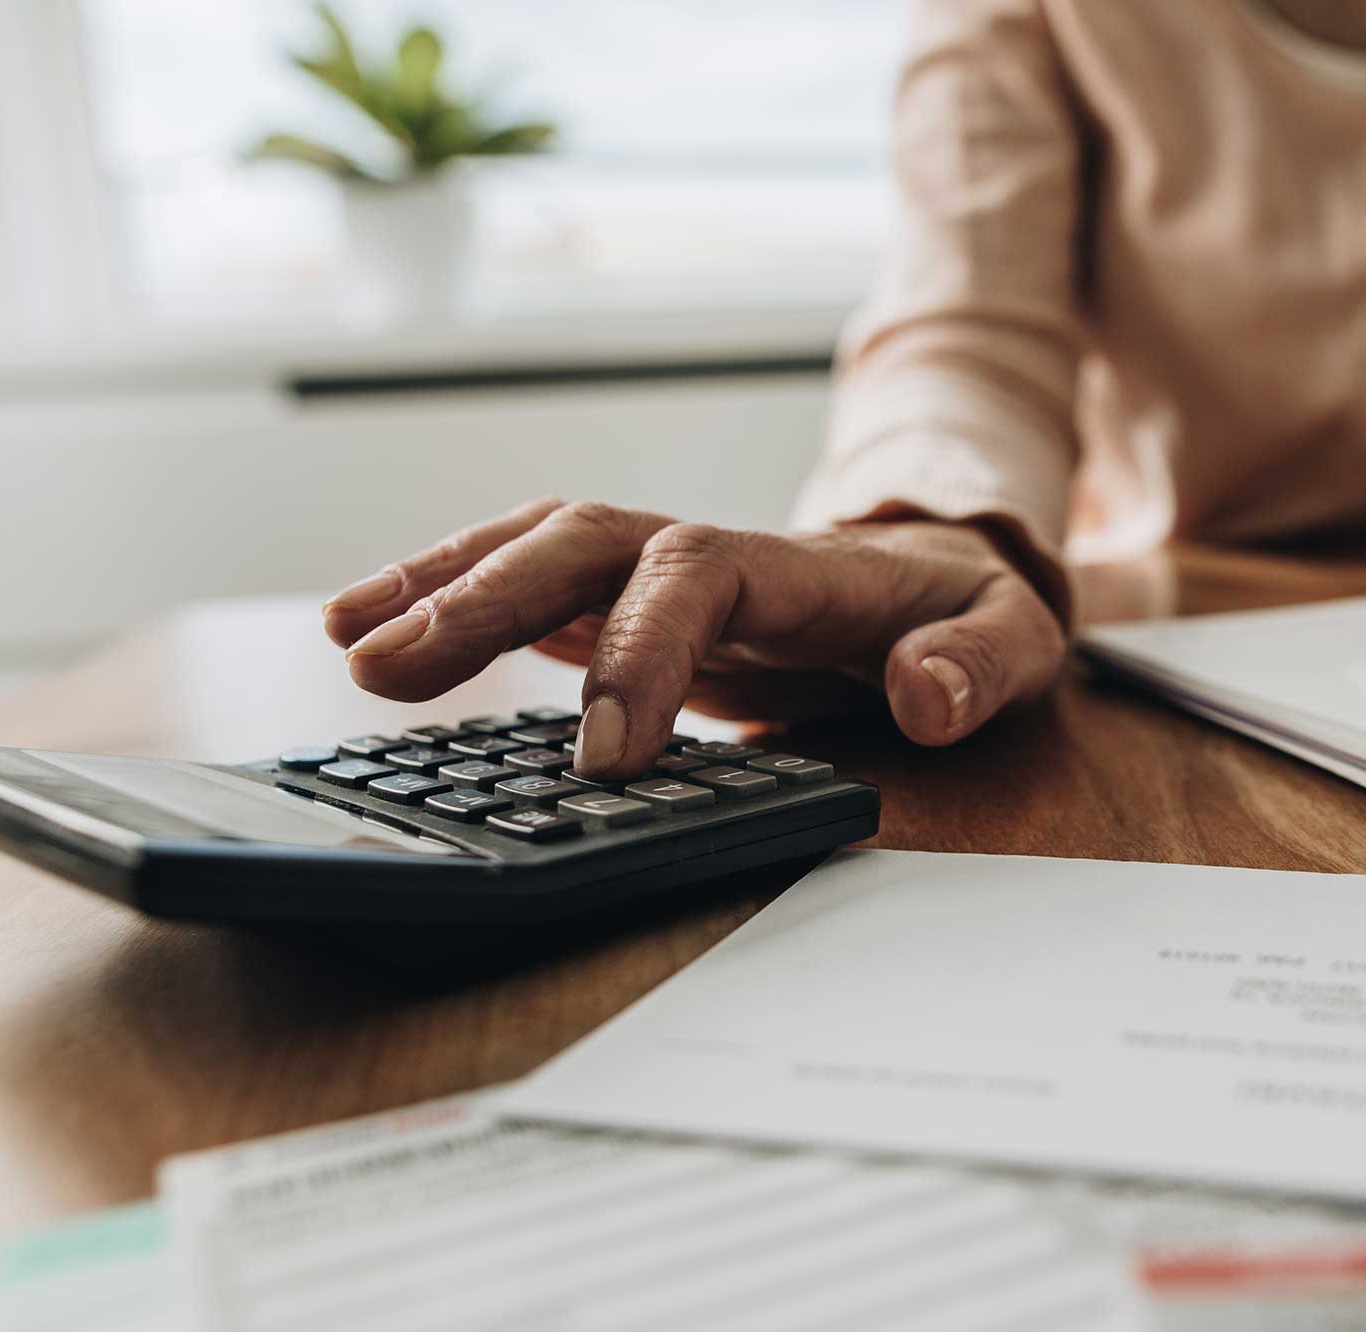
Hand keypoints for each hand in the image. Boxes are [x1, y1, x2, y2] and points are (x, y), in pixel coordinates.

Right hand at [321, 501, 1066, 777]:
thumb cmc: (969, 617)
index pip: (698, 578)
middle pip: (582, 542)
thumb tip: (927, 696)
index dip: (642, 651)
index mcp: (798, 566)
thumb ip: (980, 664)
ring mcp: (657, 569)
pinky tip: (365, 630)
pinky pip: (524, 580)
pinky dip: (443, 592)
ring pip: (535, 547)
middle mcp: (710, 551)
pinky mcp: (623, 597)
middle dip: (484, 598)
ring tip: (347, 640)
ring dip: (439, 583)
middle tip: (388, 671)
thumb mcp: (1017, 640)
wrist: (944, 583)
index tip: (605, 755)